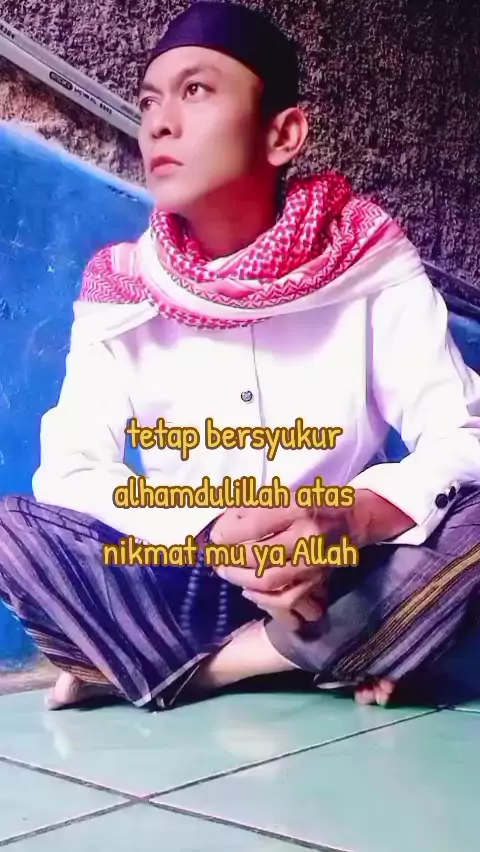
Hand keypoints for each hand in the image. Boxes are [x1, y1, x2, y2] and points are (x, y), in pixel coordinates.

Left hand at [210, 501, 348, 626]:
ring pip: (269, 579)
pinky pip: (285, 598)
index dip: (228, 534)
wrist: (354, 519)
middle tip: (217, 557)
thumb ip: (253, 507)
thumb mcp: (285, 493)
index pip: (255, 526)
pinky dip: (262, 597)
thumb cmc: (314, 502)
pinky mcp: (317, 580)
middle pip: (260, 555)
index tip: (215, 536)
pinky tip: (248, 589)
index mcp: (298, 508)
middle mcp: (308, 536)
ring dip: (241, 578)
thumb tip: (223, 524)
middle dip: (231, 559)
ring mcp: (314, 562)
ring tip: (226, 571)